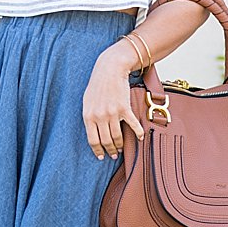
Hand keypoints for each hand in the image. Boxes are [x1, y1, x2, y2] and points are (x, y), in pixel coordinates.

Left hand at [82, 44, 144, 159]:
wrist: (109, 69)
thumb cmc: (97, 84)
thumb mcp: (87, 101)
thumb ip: (89, 116)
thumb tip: (92, 131)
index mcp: (88, 116)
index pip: (92, 140)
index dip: (98, 150)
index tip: (101, 157)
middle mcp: (99, 116)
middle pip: (106, 141)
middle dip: (110, 150)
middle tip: (114, 155)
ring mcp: (112, 113)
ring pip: (117, 136)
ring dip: (120, 145)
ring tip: (121, 148)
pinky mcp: (124, 108)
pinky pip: (133, 126)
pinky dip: (138, 133)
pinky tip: (140, 137)